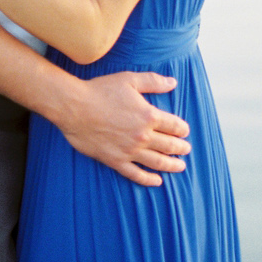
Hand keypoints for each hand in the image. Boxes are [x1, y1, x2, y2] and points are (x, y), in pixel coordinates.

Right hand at [54, 72, 192, 186]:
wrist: (74, 107)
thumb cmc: (101, 90)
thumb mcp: (130, 79)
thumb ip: (154, 81)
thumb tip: (173, 82)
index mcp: (149, 116)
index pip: (174, 126)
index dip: (182, 129)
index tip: (185, 131)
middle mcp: (142, 136)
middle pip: (169, 145)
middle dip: (181, 148)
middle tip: (186, 150)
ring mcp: (129, 150)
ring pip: (157, 162)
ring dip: (171, 165)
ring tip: (180, 166)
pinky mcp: (115, 160)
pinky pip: (135, 174)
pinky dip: (148, 179)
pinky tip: (157, 181)